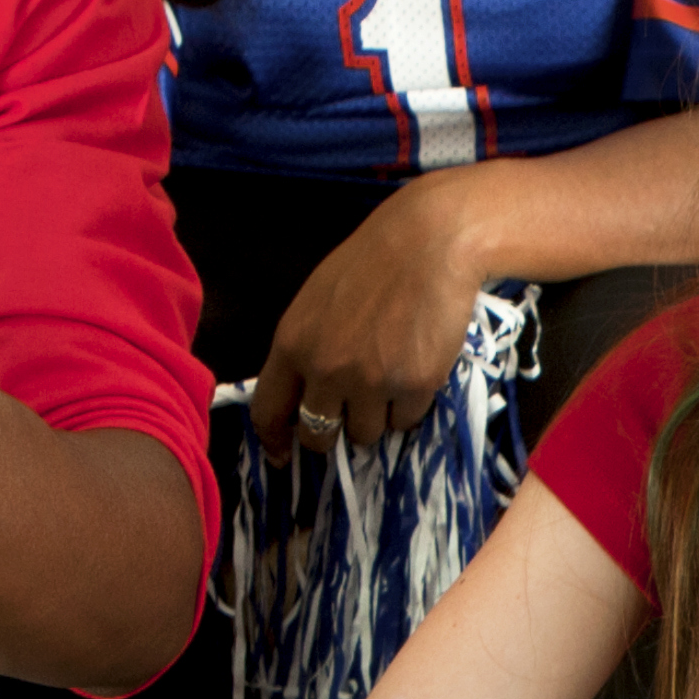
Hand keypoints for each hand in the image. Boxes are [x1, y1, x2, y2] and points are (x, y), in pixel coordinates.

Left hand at [250, 180, 485, 450]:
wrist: (430, 242)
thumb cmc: (372, 263)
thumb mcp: (318, 301)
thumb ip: (305, 348)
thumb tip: (305, 396)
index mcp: (293, 344)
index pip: (268, 411)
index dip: (275, 441)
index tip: (284, 456)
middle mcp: (326, 370)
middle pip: (318, 436)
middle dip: (331, 434)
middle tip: (349, 416)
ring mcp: (371, 382)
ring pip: (365, 434)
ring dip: (376, 417)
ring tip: (391, 378)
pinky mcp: (414, 387)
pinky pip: (406, 421)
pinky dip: (409, 406)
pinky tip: (416, 369)